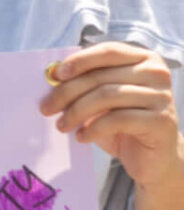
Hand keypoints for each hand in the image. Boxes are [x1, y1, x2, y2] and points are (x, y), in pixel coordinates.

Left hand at [41, 44, 182, 194]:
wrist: (152, 158)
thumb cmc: (122, 124)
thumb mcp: (102, 100)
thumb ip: (85, 83)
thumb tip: (51, 73)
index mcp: (144, 59)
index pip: (108, 51)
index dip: (79, 61)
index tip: (55, 76)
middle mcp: (157, 73)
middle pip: (101, 76)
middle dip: (67, 92)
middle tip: (46, 108)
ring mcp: (162, 96)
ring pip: (107, 96)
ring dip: (76, 112)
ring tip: (62, 126)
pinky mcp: (161, 121)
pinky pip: (117, 119)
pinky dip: (93, 128)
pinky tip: (82, 137)